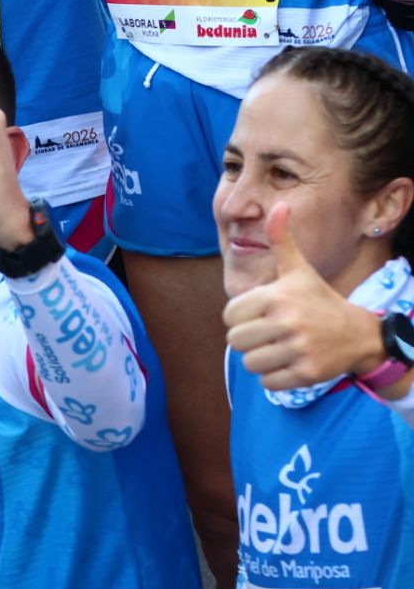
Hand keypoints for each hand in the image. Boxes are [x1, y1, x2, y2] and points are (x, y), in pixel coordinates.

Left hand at [223, 203, 386, 390]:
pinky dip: (273, 377)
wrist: (358, 333)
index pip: (230, 315)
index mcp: (278, 296)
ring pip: (250, 363)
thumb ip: (281, 240)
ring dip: (259, 359)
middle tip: (265, 334)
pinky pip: (268, 383)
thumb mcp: (298, 269)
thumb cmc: (318, 299)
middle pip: (236, 341)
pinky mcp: (307, 374)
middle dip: (247, 340)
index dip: (238, 317)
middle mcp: (288, 322)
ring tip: (276, 348)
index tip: (256, 315)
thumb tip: (278, 205)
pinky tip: (288, 362)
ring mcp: (299, 349)